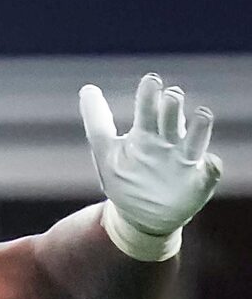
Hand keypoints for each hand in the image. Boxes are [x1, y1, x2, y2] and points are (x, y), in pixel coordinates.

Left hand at [79, 73, 220, 255]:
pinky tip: (209, 162)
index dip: (149, 94)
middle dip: (173, 106)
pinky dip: (211, 166)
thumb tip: (87, 88)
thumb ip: (97, 122)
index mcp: (146, 132)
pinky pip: (210, 171)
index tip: (152, 80)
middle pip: (172, 118)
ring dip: (200, 126)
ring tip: (201, 115)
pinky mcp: (199, 181)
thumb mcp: (106, 153)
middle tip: (171, 97)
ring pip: (196, 138)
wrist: (141, 218)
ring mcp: (185, 161)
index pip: (148, 109)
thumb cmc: (124, 179)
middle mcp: (168, 141)